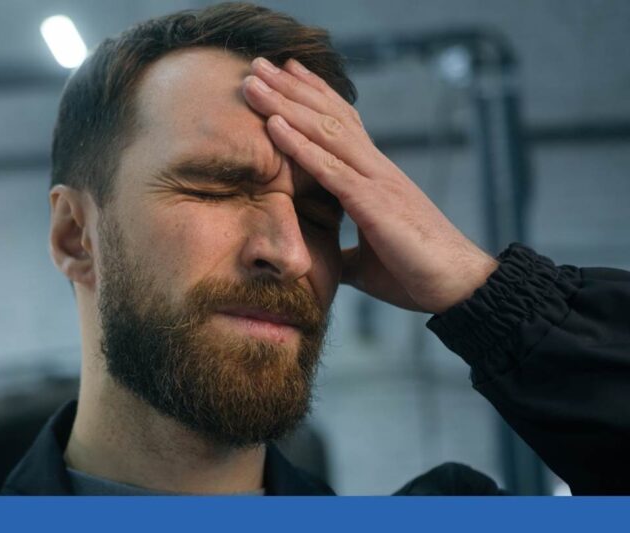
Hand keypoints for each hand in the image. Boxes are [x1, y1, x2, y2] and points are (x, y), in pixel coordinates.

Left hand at [241, 57, 497, 313]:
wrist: (461, 287)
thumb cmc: (417, 273)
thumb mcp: (366, 262)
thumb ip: (342, 252)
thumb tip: (320, 259)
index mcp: (375, 177)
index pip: (340, 123)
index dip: (313, 96)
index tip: (285, 73)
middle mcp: (375, 168)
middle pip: (327, 115)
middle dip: (289, 88)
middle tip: (256, 64)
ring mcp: (376, 180)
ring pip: (324, 130)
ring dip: (285, 104)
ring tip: (253, 82)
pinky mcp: (374, 202)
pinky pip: (330, 167)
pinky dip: (299, 144)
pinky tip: (274, 124)